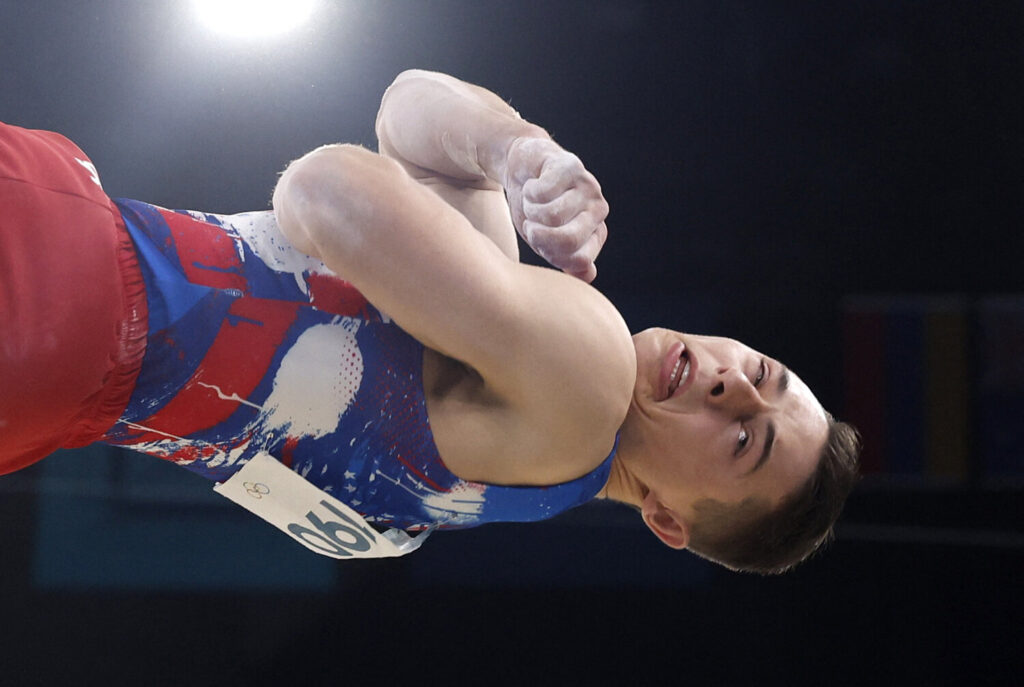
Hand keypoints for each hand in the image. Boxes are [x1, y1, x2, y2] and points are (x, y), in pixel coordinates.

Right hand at [502, 137, 608, 281]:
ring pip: (551, 215)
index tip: (540, 240)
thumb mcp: (546, 242)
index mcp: (596, 234)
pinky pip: (543, 192)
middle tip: (531, 222)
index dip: (549, 253)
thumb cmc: (535, 209)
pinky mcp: (571, 166)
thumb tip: (589, 274)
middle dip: (538, 235)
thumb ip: (565, 261)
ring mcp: (588, 186)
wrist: (523, 169)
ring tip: (532, 202)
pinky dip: (528, 192)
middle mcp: (598, 210)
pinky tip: (532, 185)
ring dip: (530, 210)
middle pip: (568, 240)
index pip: (579, 260)